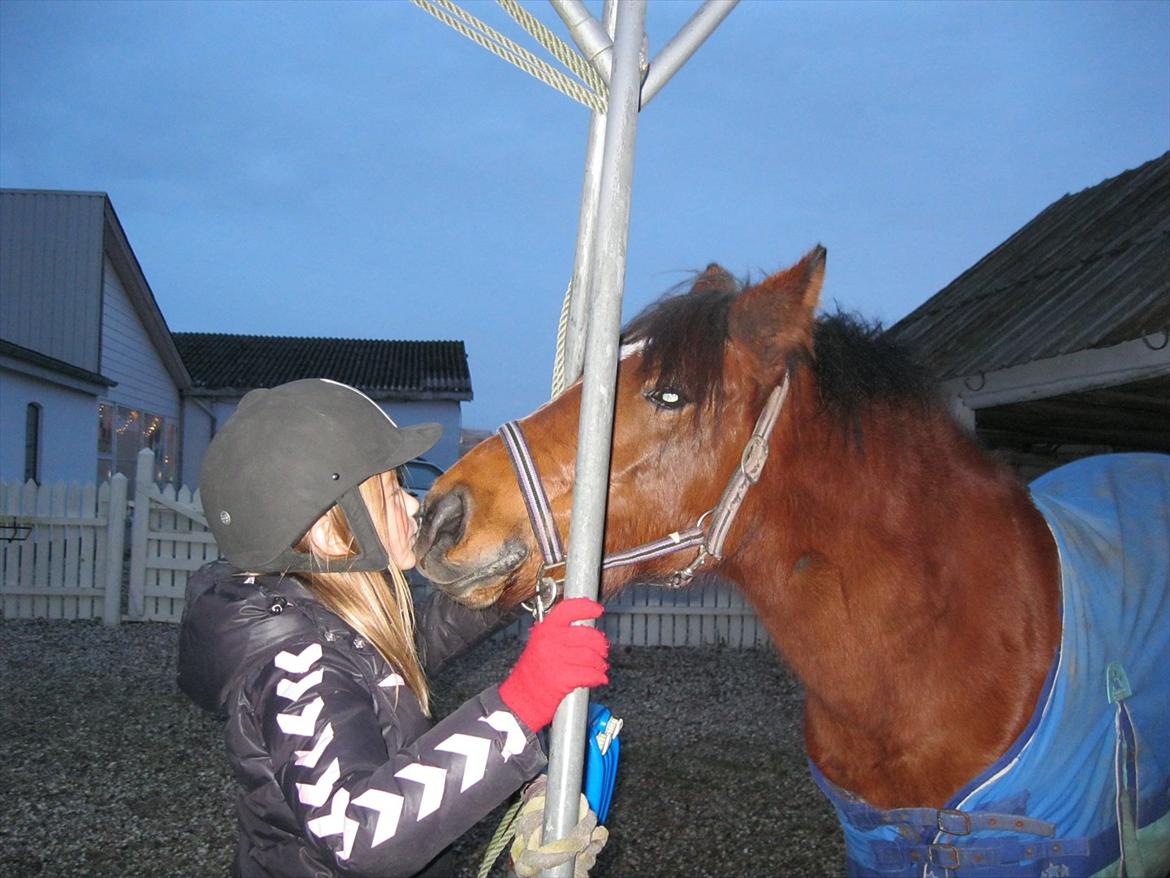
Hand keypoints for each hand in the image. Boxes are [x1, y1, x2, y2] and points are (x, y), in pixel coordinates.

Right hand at [498, 598, 608, 731]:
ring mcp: (555, 659)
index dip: (586, 607)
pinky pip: (590, 674)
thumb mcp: (539, 644)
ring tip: (599, 668)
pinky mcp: (561, 678)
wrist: (519, 700)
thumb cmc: (531, 674)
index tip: (597, 610)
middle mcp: (549, 640)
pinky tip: (598, 679)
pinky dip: (598, 677)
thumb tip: (587, 629)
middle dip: (600, 644)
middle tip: (602, 651)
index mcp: (544, 629)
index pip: (568, 609)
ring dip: (600, 664)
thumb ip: (559, 634)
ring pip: (591, 656)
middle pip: (587, 634)